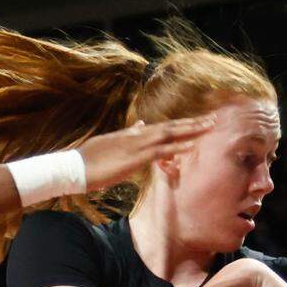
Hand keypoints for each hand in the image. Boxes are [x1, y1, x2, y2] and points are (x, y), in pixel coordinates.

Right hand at [78, 115, 214, 190]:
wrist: (74, 167)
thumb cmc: (87, 160)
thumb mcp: (108, 143)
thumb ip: (127, 134)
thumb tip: (140, 125)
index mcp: (131, 134)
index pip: (161, 127)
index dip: (179, 125)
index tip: (196, 121)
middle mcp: (137, 135)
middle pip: (170, 127)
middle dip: (192, 123)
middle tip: (213, 119)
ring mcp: (137, 145)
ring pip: (170, 135)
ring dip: (191, 130)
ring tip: (210, 126)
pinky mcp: (135, 158)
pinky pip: (161, 151)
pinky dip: (178, 147)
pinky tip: (192, 145)